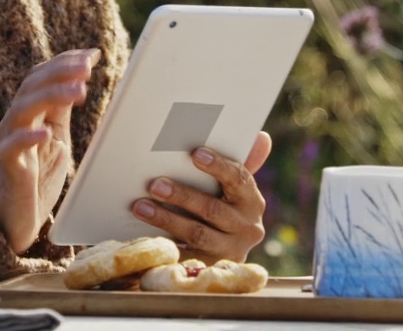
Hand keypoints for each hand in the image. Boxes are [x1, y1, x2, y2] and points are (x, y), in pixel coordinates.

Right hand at [0, 48, 98, 253]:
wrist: (17, 219)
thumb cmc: (37, 175)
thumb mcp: (56, 136)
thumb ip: (63, 108)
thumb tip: (82, 74)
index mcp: (28, 113)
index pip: (40, 77)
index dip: (63, 62)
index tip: (90, 54)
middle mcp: (14, 122)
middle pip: (32, 86)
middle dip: (60, 73)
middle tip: (87, 68)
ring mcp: (7, 142)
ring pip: (22, 109)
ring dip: (51, 96)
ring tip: (79, 92)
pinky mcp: (6, 167)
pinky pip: (12, 148)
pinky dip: (28, 137)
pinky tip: (46, 132)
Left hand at [130, 131, 272, 262]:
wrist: (226, 254)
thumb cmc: (224, 207)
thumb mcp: (233, 188)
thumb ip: (241, 163)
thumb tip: (261, 136)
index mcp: (252, 201)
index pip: (239, 179)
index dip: (218, 166)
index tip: (195, 153)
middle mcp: (247, 228)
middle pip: (212, 209)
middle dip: (182, 195)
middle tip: (155, 184)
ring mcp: (230, 250)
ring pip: (197, 233)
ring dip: (166, 219)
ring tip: (141, 207)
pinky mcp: (211, 267)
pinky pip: (185, 256)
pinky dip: (165, 243)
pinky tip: (145, 234)